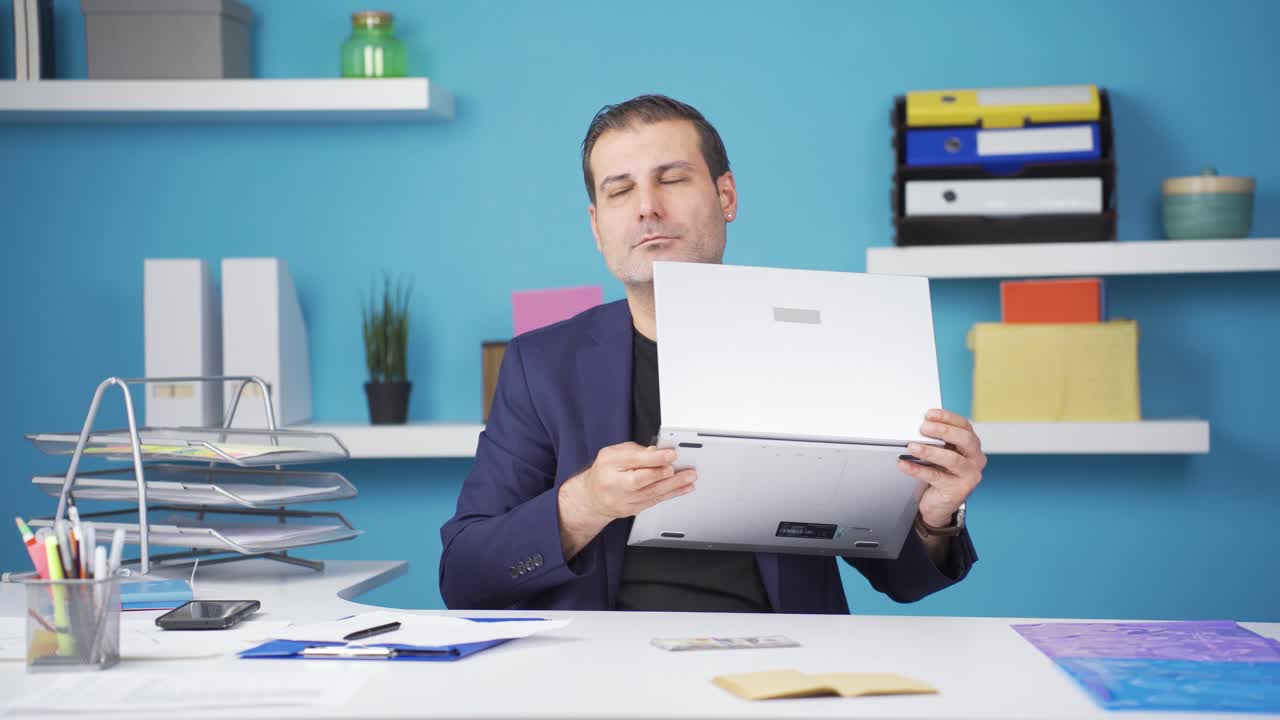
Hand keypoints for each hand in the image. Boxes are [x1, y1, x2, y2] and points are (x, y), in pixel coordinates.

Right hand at [570, 442, 696, 519]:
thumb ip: (635, 451)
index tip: (671, 455)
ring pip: (652, 493)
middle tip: (683, 470)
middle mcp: (615, 484)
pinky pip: (654, 502)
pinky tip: (683, 489)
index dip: (654, 458)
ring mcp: (624, 500)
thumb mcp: (613, 453)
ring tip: (689, 479)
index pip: (634, 461)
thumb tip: (657, 452)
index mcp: (609, 464)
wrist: (591, 497)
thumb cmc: (604, 472)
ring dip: (674, 486)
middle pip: (642, 480)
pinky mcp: (633, 510)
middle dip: (665, 475)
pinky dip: (670, 495)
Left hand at [898, 408, 985, 526]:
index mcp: (972, 446)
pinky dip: (918, 470)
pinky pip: (936, 477)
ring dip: (930, 451)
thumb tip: (921, 425)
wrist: (940, 505)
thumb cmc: (942, 475)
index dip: (948, 418)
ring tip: (912, 447)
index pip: (964, 426)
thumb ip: (938, 440)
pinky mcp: (957, 490)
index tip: (930, 414)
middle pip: (964, 440)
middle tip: (923, 428)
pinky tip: (904, 465)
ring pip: (952, 459)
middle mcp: (975, 460)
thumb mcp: (943, 454)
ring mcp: (968, 476)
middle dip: (943, 431)